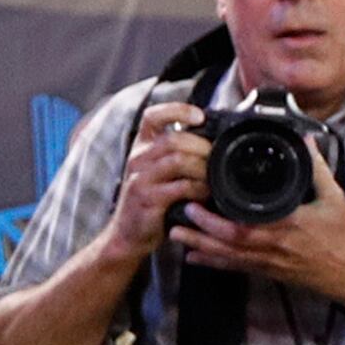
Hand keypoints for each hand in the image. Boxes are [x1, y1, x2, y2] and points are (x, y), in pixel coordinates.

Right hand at [105, 100, 209, 257]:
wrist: (126, 234)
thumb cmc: (150, 201)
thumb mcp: (158, 172)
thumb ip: (177, 154)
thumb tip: (214, 144)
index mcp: (142, 146)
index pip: (153, 116)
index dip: (178, 110)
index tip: (199, 116)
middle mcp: (138, 158)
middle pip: (174, 139)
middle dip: (202, 147)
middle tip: (217, 158)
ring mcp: (141, 178)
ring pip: (177, 160)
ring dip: (202, 167)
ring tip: (213, 177)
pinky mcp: (147, 199)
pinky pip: (180, 187)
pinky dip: (199, 189)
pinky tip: (205, 194)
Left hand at [170, 140, 344, 304]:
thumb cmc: (344, 237)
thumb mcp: (335, 198)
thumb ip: (317, 168)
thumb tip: (305, 141)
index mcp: (287, 226)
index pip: (245, 224)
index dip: (217, 218)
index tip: (198, 202)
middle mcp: (273, 246)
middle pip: (228, 242)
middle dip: (201, 230)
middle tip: (179, 215)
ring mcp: (269, 262)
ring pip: (227, 257)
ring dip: (200, 247)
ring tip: (177, 235)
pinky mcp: (269, 272)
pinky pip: (236, 268)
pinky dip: (214, 263)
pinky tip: (196, 257)